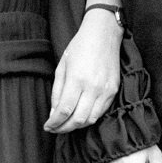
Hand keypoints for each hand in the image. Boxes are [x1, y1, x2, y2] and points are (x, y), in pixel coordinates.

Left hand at [45, 9, 122, 132]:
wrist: (104, 34)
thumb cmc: (80, 46)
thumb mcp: (62, 66)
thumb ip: (57, 92)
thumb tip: (54, 114)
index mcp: (77, 79)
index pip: (64, 111)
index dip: (54, 123)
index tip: (47, 126)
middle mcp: (93, 87)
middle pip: (78, 120)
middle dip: (64, 128)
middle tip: (55, 128)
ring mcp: (105, 90)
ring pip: (91, 119)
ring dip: (77, 126)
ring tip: (67, 124)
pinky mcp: (114, 90)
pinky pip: (101, 111)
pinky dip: (90, 117)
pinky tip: (81, 114)